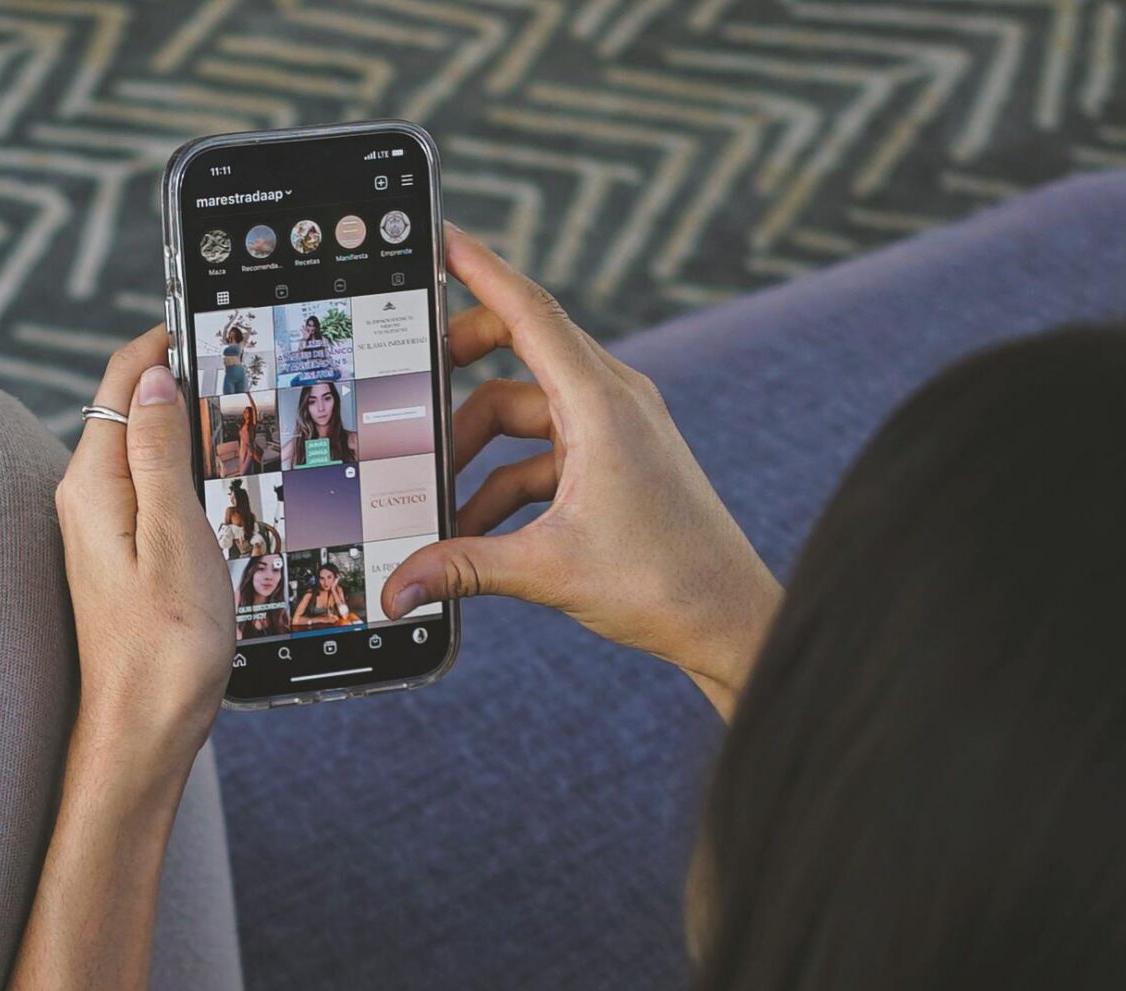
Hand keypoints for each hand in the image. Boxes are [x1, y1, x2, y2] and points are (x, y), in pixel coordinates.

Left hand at [56, 327, 232, 769]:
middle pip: (131, 408)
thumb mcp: (175, 537)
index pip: (122, 380)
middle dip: (182, 376)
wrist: (142, 733)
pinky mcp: (120, 556)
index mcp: (94, 486)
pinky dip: (185, 469)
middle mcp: (87, 500)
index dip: (166, 341)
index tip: (214, 318)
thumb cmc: (164, 649)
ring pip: (144, 448)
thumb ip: (160, 452)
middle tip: (244, 361)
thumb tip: (153, 376)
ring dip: (187, 424)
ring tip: (242, 410)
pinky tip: (221, 479)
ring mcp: (101, 529)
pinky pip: (151, 488)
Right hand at [383, 227, 782, 717]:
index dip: (481, 269)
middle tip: (411, 393)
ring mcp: (616, 428)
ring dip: (476, 449)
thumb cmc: (664, 582)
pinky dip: (503, 479)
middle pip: (519, 351)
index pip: (531, 313)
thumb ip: (462, 569)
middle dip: (458, 371)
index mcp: (601, 404)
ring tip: (437, 498)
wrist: (728, 618)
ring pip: (523, 410)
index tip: (441, 238)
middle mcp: (612, 400)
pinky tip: (475, 529)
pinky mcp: (616, 459)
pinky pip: (542, 450)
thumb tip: (397, 589)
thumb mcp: (547, 569)